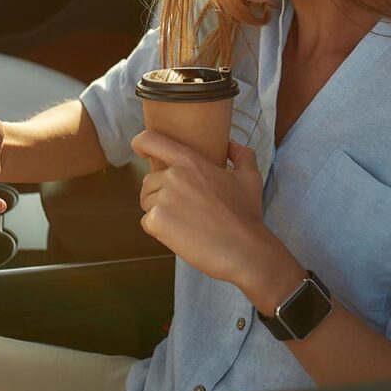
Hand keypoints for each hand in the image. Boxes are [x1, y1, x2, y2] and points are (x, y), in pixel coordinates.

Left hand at [131, 131, 268, 283]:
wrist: (244, 249)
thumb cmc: (247, 214)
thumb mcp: (250, 177)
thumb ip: (241, 154)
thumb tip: (231, 145)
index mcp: (189, 160)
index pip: (150, 140)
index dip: (140, 143)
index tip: (141, 151)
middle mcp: (173, 176)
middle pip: (149, 180)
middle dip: (160, 193)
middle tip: (184, 209)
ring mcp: (163, 199)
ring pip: (147, 202)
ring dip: (160, 212)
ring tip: (185, 222)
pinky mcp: (157, 222)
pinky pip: (147, 222)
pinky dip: (160, 230)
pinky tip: (181, 234)